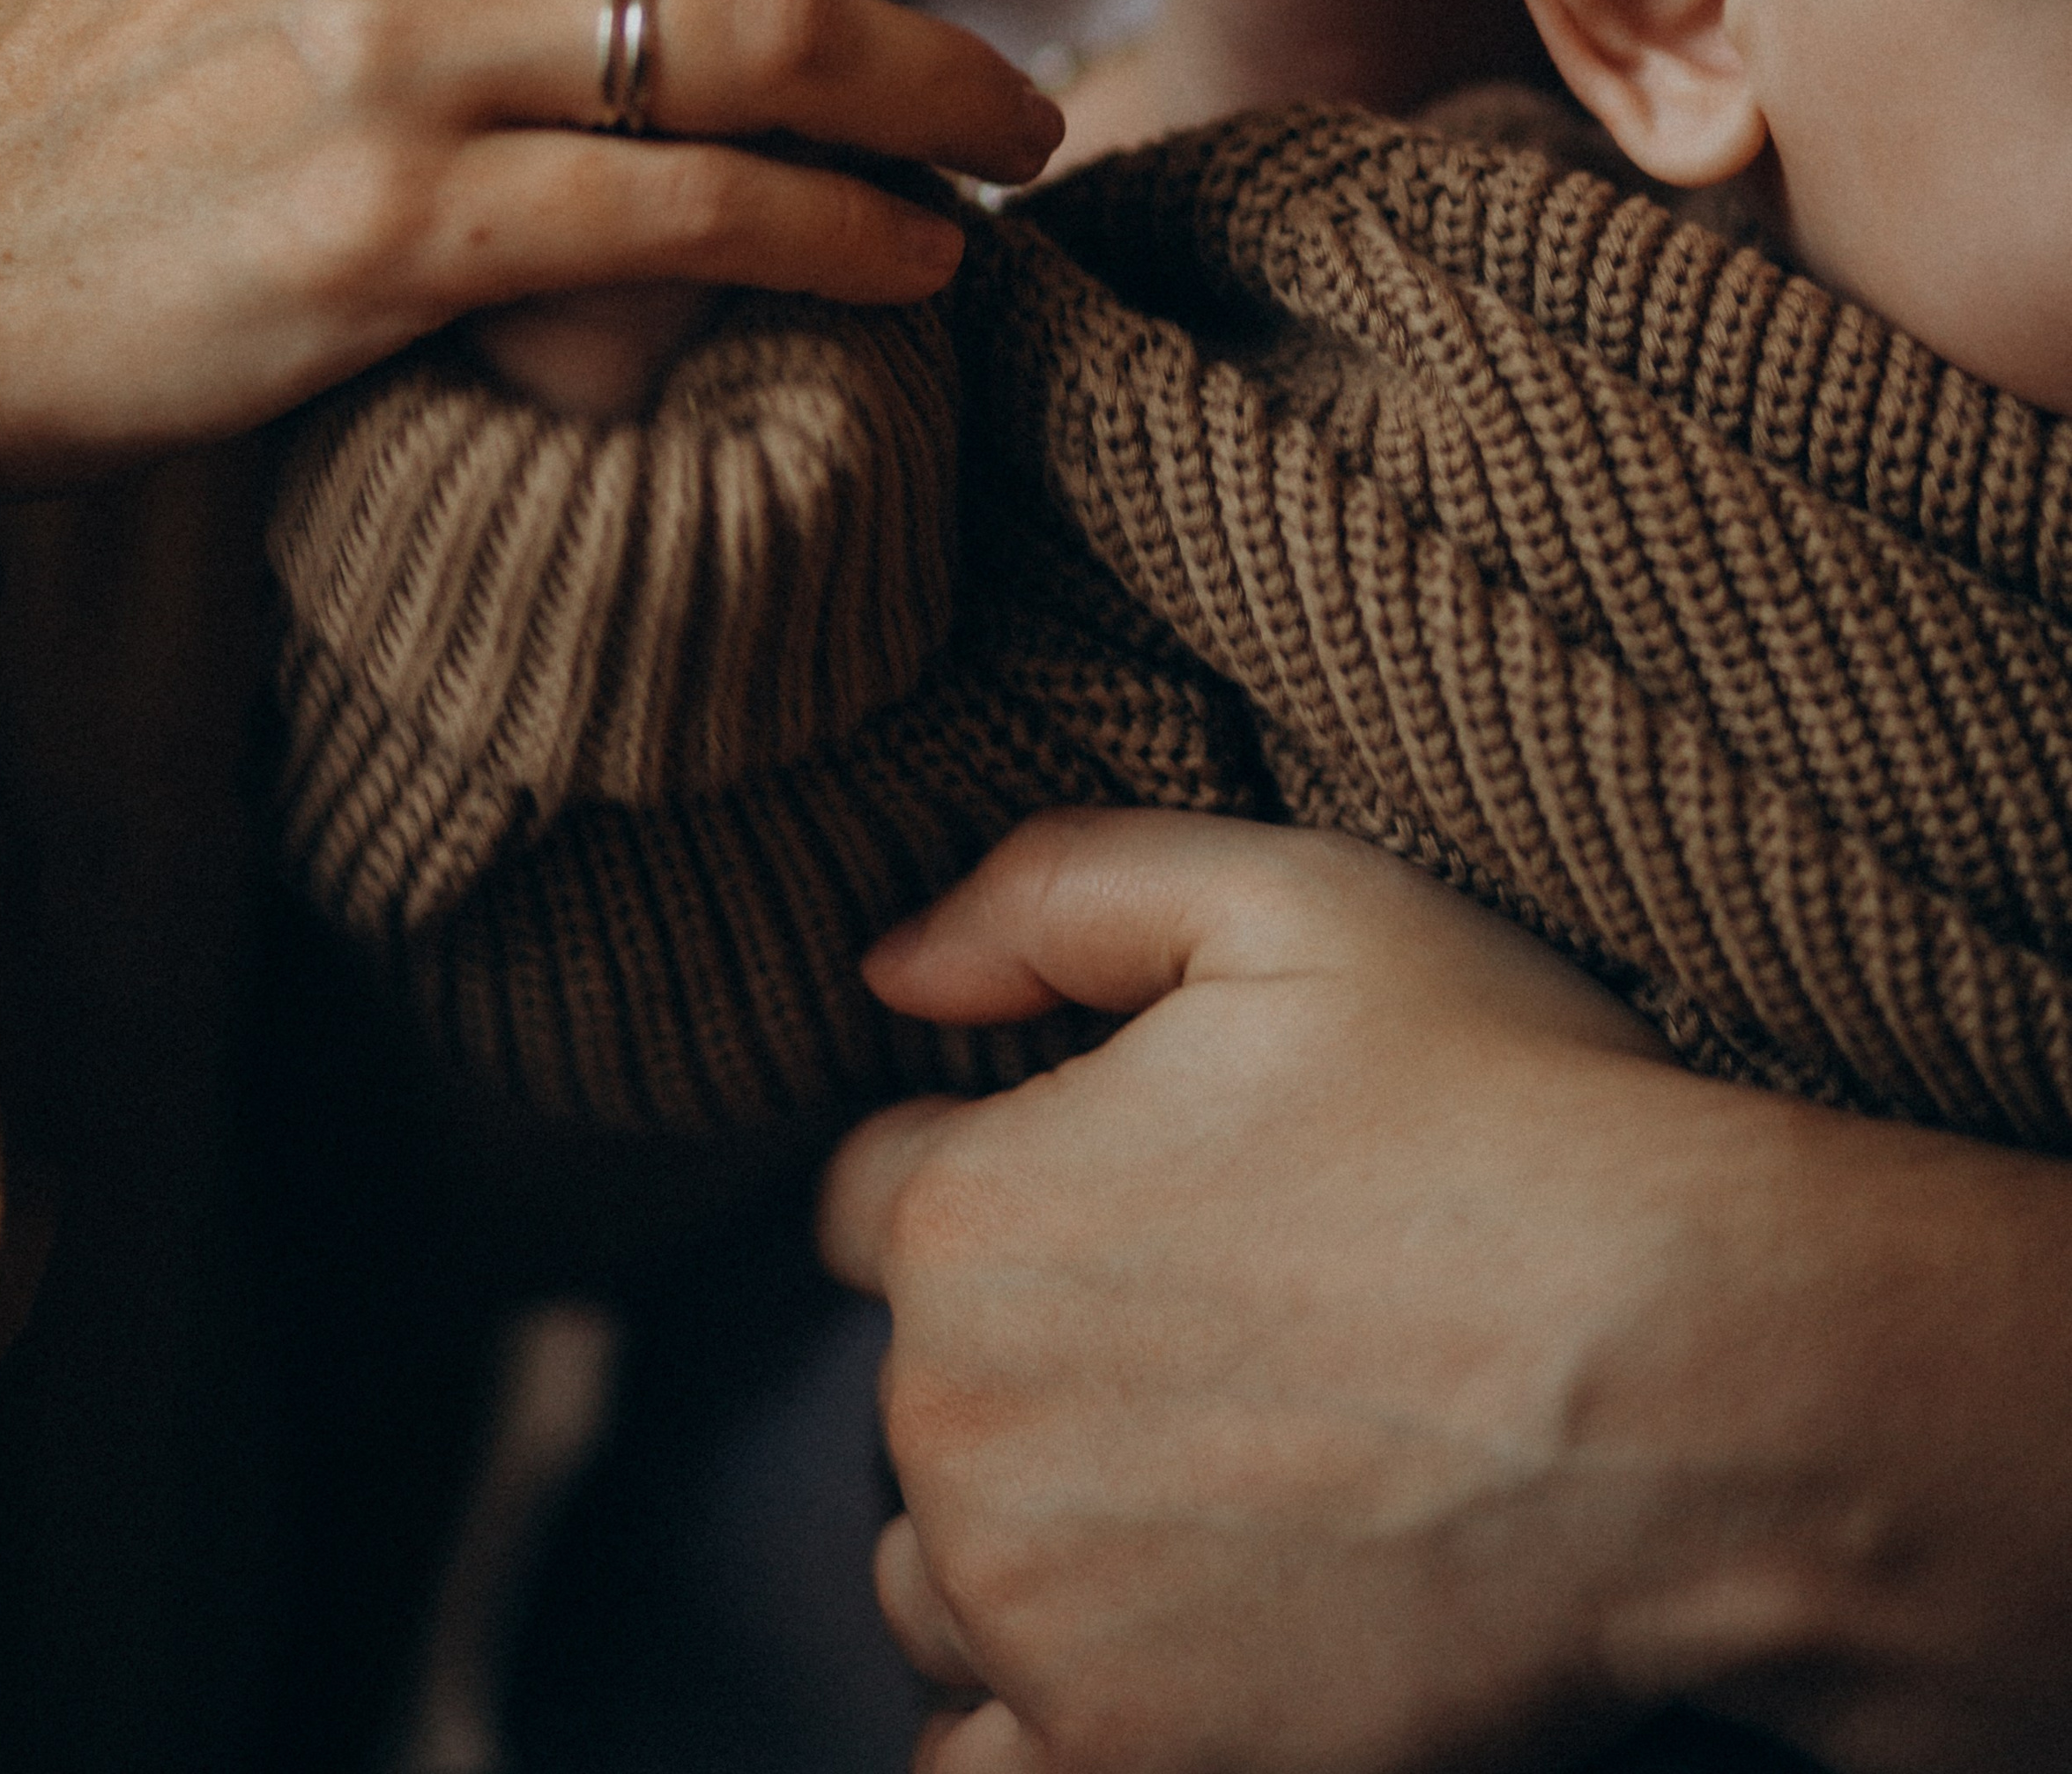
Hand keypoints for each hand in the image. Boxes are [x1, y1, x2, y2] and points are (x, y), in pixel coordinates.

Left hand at [822, 811, 2071, 1773]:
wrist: (1705, 1387)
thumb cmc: (1509, 1118)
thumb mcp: (1287, 901)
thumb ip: (1052, 892)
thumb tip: (890, 963)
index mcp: (968, 1212)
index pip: (873, 1201)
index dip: (1003, 1178)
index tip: (1134, 1201)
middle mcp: (955, 1424)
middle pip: (915, 1394)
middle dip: (1022, 1362)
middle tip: (1218, 1344)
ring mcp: (1033, 1615)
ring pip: (941, 1577)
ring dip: (1026, 1542)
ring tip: (1215, 1493)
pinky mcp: (1126, 1760)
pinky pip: (977, 1769)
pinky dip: (1038, 1720)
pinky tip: (1150, 1652)